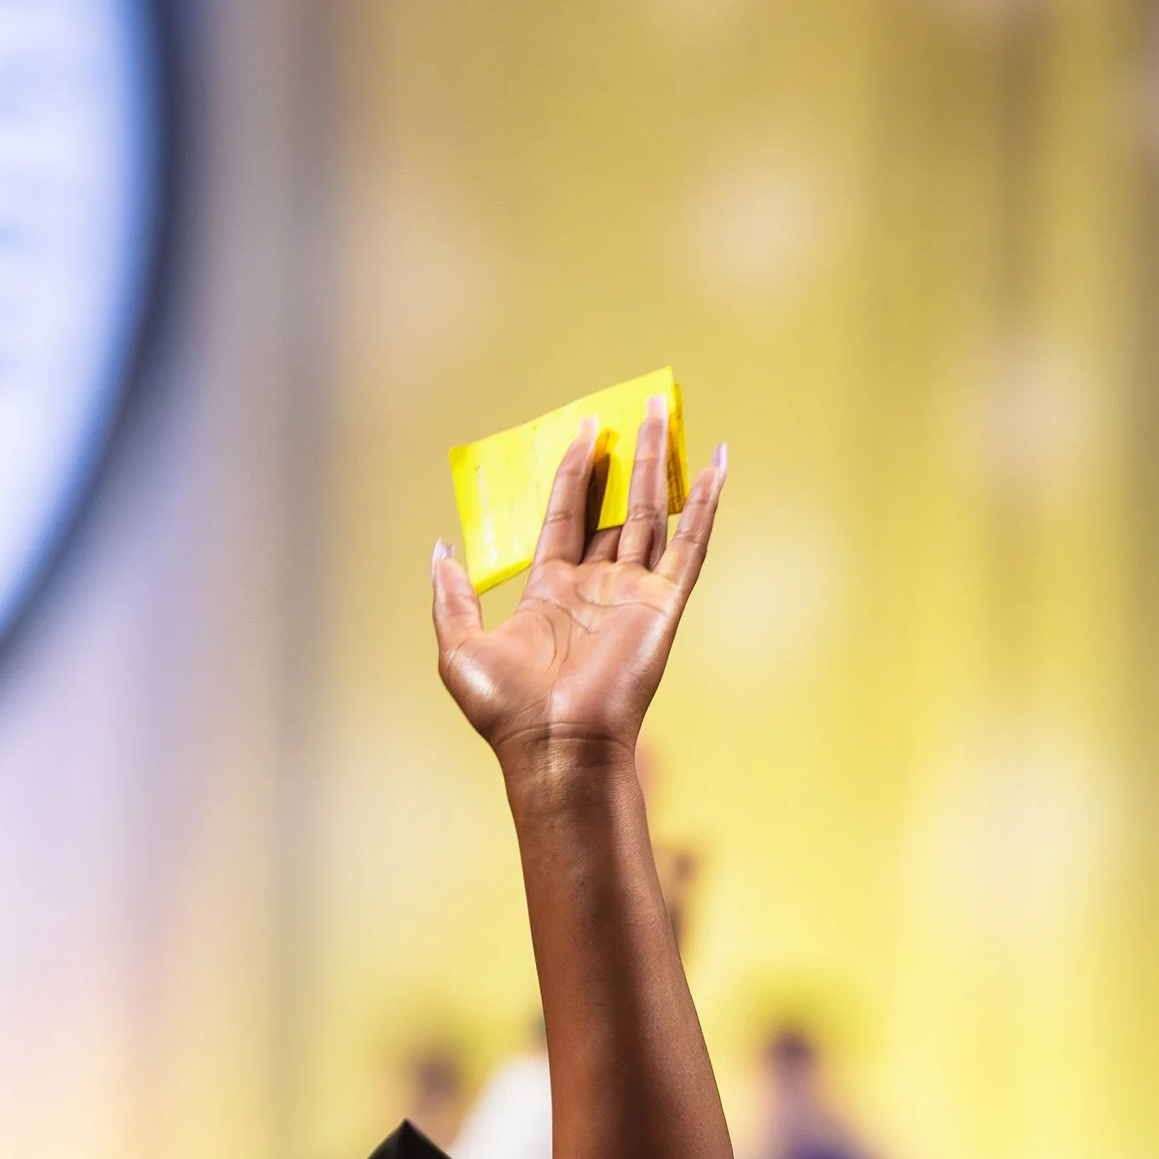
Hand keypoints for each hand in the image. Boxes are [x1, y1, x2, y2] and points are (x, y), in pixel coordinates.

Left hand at [432, 401, 724, 773]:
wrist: (556, 749)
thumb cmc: (508, 711)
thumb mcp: (459, 647)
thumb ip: (451, 596)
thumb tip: (440, 549)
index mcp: (551, 592)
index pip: (567, 514)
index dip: (575, 471)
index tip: (585, 431)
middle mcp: (596, 588)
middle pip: (615, 506)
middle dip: (626, 457)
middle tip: (638, 410)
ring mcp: (632, 594)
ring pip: (652, 512)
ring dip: (661, 462)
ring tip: (666, 412)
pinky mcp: (663, 605)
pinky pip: (690, 545)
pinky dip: (707, 504)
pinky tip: (718, 465)